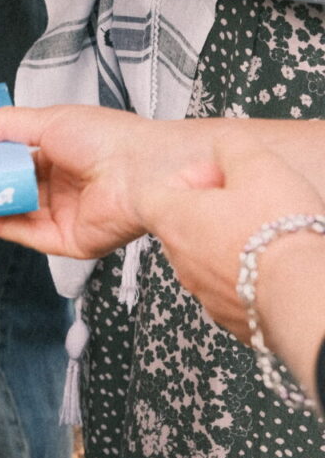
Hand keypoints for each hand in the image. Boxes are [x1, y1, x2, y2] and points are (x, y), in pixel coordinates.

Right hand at [0, 105, 218, 259]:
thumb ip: (4, 125)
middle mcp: (63, 185)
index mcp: (64, 153)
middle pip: (11, 186)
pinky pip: (21, 233)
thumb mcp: (49, 120)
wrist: (144, 171)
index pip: (16, 156)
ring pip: (12, 210)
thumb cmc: (111, 139)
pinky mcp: (63, 241)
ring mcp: (63, 214)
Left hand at [142, 130, 324, 339]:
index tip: (218, 176)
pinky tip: (273, 262)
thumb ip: (232, 146)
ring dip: (228, 240)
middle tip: (247, 200)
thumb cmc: (278, 232)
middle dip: (210, 209)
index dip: (188, 178)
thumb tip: (225, 143)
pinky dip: (245, 272)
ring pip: (205, 256)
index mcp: (173, 220)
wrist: (303, 292)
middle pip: (181, 225)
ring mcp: (202, 290)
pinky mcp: (228, 314)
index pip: (153, 192)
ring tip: (265, 231)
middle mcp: (179, 259)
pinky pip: (229, 285)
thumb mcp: (258, 165)